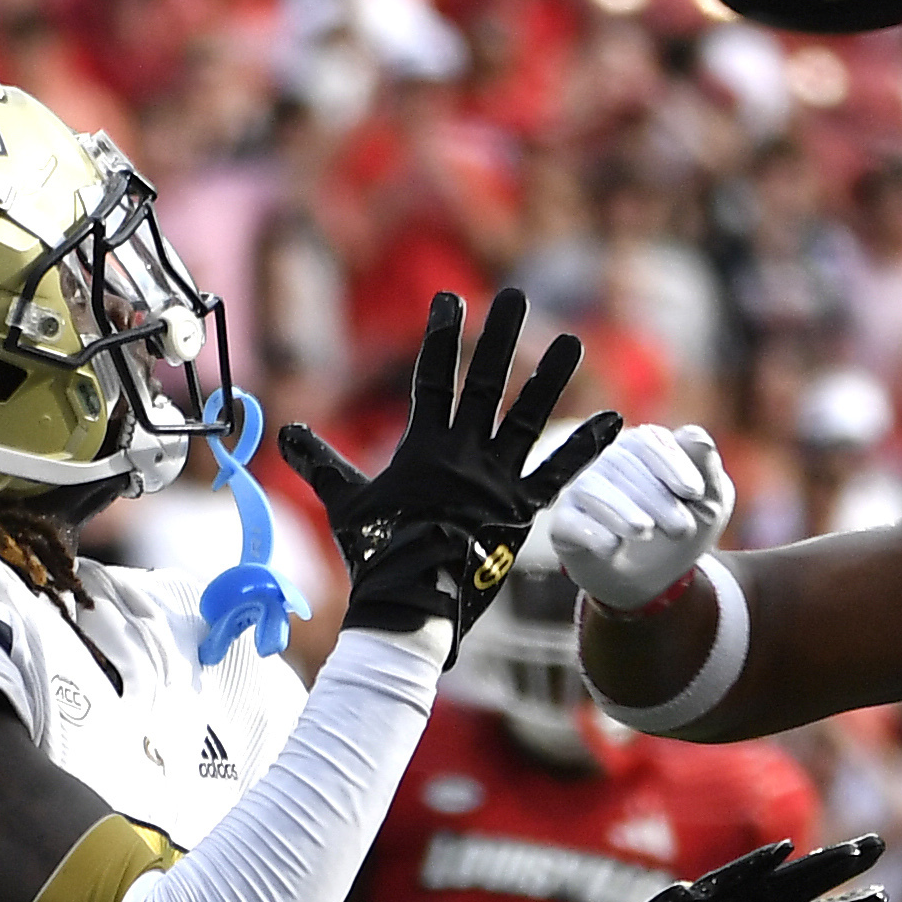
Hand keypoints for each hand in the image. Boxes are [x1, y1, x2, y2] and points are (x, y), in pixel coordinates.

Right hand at [271, 289, 625, 645]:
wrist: (410, 605)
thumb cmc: (376, 556)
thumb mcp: (345, 505)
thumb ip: (320, 463)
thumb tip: (284, 434)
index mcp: (423, 448)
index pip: (433, 378)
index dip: (442, 337)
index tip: (451, 300)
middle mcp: (464, 455)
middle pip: (484, 385)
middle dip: (500, 338)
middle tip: (518, 296)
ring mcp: (496, 482)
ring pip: (529, 419)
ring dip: (550, 379)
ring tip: (572, 341)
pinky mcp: (522, 512)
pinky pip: (560, 474)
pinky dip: (588, 448)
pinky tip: (616, 421)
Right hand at [535, 423, 732, 614]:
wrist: (655, 580)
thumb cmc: (681, 529)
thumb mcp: (710, 502)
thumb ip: (708, 467)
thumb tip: (696, 436)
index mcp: (645, 449)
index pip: (649, 440)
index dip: (672, 463)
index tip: (694, 492)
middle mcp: (609, 463)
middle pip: (623, 464)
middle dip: (656, 496)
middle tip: (682, 529)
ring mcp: (584, 493)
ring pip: (593, 489)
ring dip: (622, 510)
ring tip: (645, 531)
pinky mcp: (566, 525)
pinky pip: (570, 521)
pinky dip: (592, 532)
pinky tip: (613, 546)